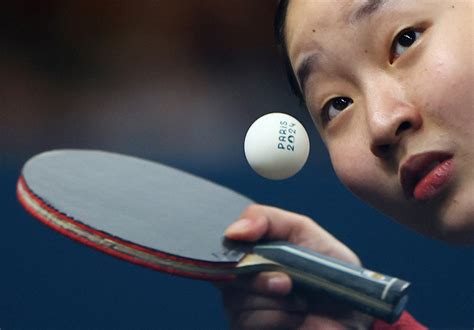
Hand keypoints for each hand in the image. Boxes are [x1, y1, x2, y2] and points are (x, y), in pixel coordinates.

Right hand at [217, 204, 373, 329]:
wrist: (353, 316)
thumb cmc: (330, 271)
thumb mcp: (303, 232)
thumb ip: (268, 219)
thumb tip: (233, 229)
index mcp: (250, 250)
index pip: (224, 242)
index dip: (234, 241)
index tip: (244, 239)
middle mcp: (242, 277)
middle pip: (227, 270)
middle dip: (261, 274)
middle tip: (288, 282)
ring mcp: (241, 306)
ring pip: (238, 297)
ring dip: (276, 300)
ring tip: (300, 302)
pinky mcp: (246, 328)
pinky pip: (249, 320)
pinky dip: (278, 318)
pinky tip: (295, 318)